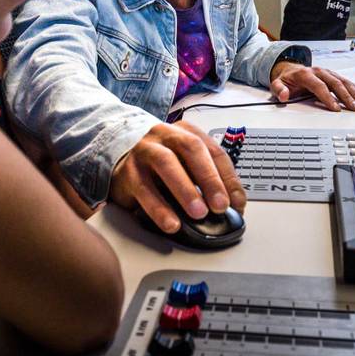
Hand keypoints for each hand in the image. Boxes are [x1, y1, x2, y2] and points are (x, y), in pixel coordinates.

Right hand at [109, 121, 245, 232]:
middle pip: (191, 149)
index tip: (237, 203)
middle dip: (209, 179)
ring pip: (166, 164)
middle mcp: (166, 135)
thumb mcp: (185, 163)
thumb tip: (232, 205)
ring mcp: (145, 150)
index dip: (228, 178)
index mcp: (187, 132)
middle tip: (220, 206)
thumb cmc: (159, 161)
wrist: (117, 155)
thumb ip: (205, 178)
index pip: (214, 151)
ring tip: (199, 213)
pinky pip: (144, 189)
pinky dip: (159, 209)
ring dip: (185, 190)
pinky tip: (172, 224)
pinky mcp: (128, 171)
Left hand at [270, 62, 354, 111]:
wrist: (290, 69)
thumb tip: (284, 95)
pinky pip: (348, 83)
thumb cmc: (286, 79)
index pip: (320, 86)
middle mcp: (320, 71)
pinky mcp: (334, 76)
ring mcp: (328, 73)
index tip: (336, 109)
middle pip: (336, 84)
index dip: (328, 98)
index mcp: (306, 74)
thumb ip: (279, 90)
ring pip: (345, 83)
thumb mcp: (277, 83)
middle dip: (347, 97)